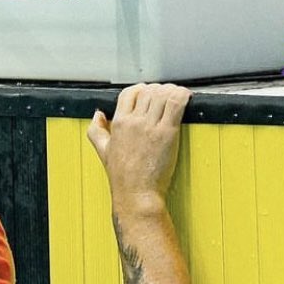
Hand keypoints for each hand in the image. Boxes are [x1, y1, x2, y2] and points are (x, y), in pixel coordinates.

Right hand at [88, 83, 190, 203]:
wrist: (136, 194)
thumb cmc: (123, 178)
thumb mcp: (103, 152)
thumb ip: (96, 131)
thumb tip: (97, 115)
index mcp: (118, 123)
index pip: (130, 93)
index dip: (141, 89)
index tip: (148, 94)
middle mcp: (134, 122)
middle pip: (148, 91)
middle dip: (159, 90)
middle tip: (166, 97)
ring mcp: (150, 126)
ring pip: (163, 94)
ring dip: (172, 91)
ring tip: (177, 97)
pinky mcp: (167, 133)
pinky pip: (177, 103)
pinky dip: (183, 96)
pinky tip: (187, 99)